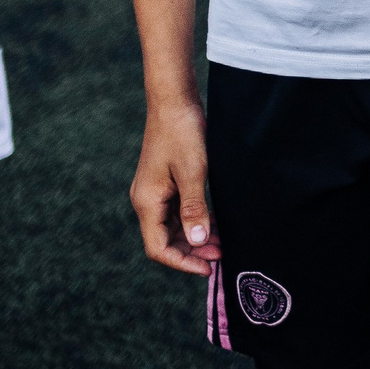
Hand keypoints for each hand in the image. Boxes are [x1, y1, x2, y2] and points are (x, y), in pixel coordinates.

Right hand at [131, 99, 221, 275]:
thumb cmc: (183, 132)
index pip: (158, 247)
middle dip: (192, 251)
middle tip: (222, 255)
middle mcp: (146, 200)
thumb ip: (194, 208)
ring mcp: (155, 191)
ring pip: (173, 227)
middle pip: (165, 240)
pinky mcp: (165, 183)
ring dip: (195, 237)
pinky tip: (215, 223)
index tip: (208, 268)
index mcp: (146, 202)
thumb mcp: (193, 172)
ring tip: (223, 243)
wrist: (174, 100)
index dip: (182, 262)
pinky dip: (195, 220)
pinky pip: (177, 211)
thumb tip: (197, 241)